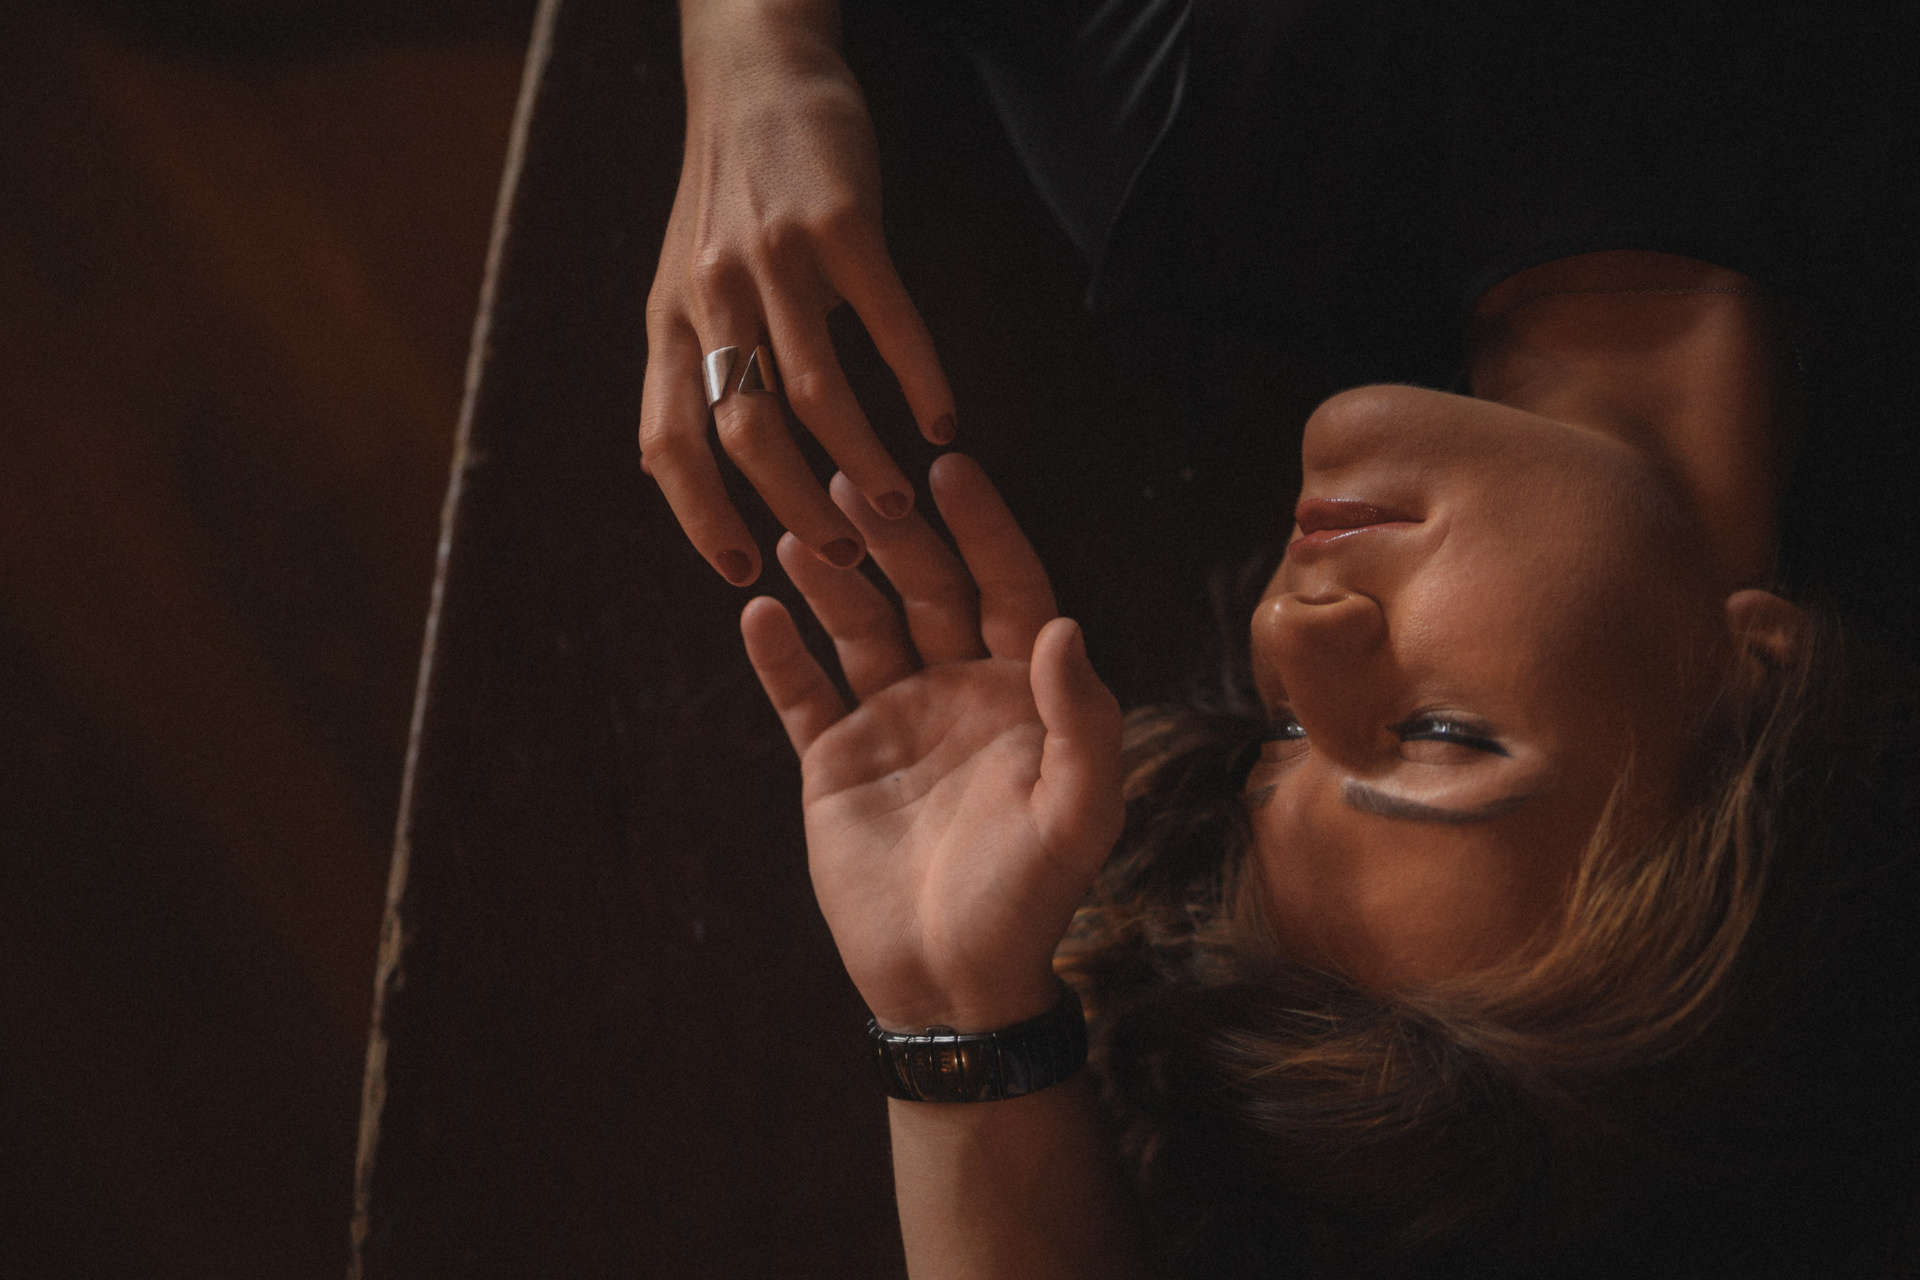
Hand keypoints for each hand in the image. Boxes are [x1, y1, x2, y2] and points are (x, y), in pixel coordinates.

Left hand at [642, 0, 956, 585]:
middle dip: (796, 508)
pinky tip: (945, 421)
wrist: (755, 76)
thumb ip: (701, 367)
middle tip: (846, 555)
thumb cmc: (729, 197)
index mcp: (668, 324)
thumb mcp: (686, 285)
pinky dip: (919, 379)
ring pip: (816, 392)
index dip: (698, 517)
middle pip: (746, 433)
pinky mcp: (839, 224)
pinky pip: (885, 321)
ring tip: (898, 505)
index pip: (666, 444)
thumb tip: (726, 473)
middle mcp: (709, 298)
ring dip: (862, 461)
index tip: (743, 573)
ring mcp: (773, 259)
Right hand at [741, 455, 1124, 1031]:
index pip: (1007, 586)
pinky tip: (758, 612)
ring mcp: (893, 718)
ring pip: (859, 627)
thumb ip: (1081, 722)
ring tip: (801, 535)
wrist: (951, 984)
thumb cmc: (1028, 902)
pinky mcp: (835, 758)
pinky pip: (802, 694)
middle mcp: (958, 689)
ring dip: (832, 580)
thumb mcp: (1075, 816)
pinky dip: (780, 656)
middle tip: (851, 478)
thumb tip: (1062, 625)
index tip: (951, 466)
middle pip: (927, 590)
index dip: (984, 527)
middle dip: (894, 535)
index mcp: (1024, 693)